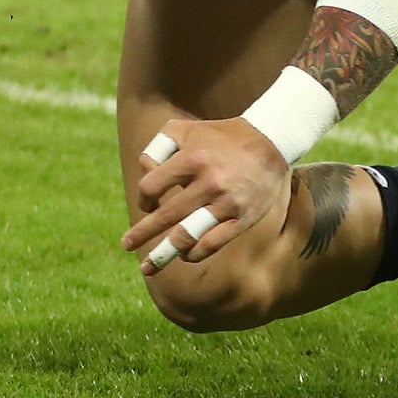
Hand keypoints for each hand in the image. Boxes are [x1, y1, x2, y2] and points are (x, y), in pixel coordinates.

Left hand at [123, 116, 287, 274]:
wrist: (271, 141)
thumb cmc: (222, 136)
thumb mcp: (188, 129)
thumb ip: (160, 145)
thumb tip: (144, 170)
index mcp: (192, 159)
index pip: (152, 187)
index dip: (144, 197)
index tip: (147, 203)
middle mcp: (208, 182)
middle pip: (165, 216)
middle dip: (142, 233)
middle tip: (125, 244)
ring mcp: (226, 203)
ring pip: (187, 235)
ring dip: (164, 253)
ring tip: (148, 268)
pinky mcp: (241, 218)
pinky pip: (213, 243)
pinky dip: (195, 253)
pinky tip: (184, 256)